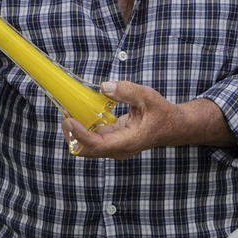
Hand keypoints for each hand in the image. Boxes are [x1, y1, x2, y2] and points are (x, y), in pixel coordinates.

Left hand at [62, 80, 185, 159]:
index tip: (70, 120)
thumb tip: (105, 87)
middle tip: (65, 114)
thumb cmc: (162, 113)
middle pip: (86, 150)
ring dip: (74, 132)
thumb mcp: (148, 97)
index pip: (98, 145)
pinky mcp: (111, 142)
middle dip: (72, 134)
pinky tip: (79, 113)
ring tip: (69, 112)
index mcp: (128, 142)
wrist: (172, 126)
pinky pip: (91, 139)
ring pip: (86, 146)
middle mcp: (118, 149)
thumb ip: (127, 91)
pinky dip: (82, 128)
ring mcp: (114, 147)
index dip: (80, 135)